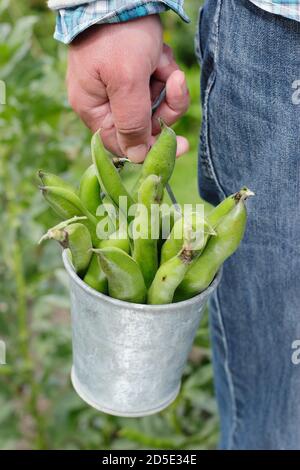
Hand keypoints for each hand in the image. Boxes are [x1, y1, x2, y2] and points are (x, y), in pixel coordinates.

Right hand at [67, 15, 189, 161]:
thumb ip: (132, 122)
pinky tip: (160, 54)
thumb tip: (138, 156)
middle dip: (164, 106)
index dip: (152, 147)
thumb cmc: (119, 36)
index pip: (123, 144)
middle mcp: (105, 103)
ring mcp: (121, 87)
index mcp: (93, 110)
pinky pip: (157, 85)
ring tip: (162, 61)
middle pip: (144, 126)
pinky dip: (164, 70)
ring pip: (154, 105)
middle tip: (174, 84)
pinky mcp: (136, 73)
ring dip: (166, 84)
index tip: (181, 145)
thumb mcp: (127, 82)